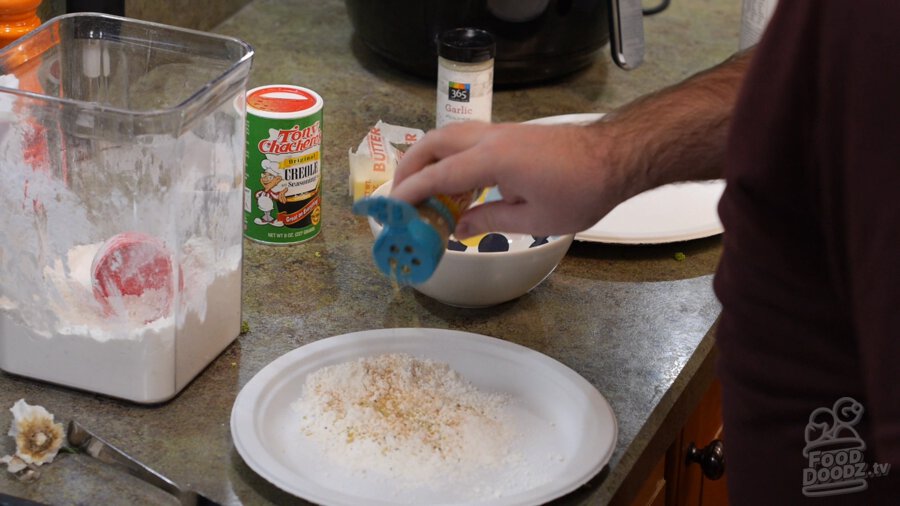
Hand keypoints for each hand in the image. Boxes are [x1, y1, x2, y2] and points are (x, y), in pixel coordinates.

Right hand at [389, 121, 631, 238]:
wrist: (616, 156)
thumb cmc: (579, 191)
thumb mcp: (533, 219)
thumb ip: (489, 220)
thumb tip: (458, 228)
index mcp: (491, 160)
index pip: (437, 175)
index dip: (410, 193)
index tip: (390, 208)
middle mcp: (489, 139)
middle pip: (433, 143)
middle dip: (409, 167)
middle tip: (399, 195)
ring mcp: (501, 132)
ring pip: (449, 136)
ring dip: (428, 159)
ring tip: (422, 189)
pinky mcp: (511, 135)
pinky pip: (467, 140)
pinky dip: (449, 158)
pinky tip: (456, 184)